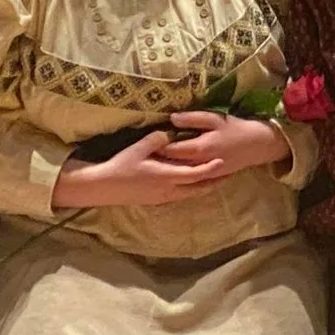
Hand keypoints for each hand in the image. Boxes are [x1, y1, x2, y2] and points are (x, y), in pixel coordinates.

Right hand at [51, 129, 221, 209]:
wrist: (105, 187)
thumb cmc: (121, 166)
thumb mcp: (138, 148)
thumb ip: (156, 139)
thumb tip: (169, 133)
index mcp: (165, 176)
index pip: (194, 174)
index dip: (210, 169)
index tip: (223, 162)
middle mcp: (168, 189)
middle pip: (196, 188)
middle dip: (213, 182)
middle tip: (228, 174)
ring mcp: (163, 197)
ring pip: (189, 194)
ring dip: (203, 187)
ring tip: (215, 180)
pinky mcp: (157, 200)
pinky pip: (180, 195)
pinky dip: (191, 189)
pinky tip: (193, 184)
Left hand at [159, 109, 288, 179]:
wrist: (256, 145)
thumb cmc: (234, 128)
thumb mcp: (214, 118)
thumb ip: (192, 119)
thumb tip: (171, 118)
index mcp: (199, 148)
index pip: (171, 150)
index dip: (158, 145)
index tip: (149, 140)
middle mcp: (199, 165)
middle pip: (173, 165)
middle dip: (161, 159)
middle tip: (148, 152)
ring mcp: (204, 174)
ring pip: (181, 174)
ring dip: (169, 168)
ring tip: (157, 162)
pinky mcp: (210, 178)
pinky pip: (191, 179)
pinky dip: (181, 174)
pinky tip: (174, 170)